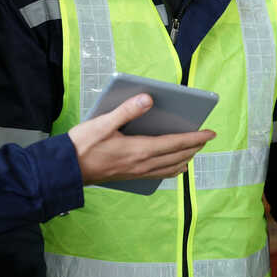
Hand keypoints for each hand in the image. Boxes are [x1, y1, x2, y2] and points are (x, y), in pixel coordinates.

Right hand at [68, 94, 215, 184]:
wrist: (66, 169)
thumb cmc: (83, 145)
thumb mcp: (103, 123)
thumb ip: (127, 110)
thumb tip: (149, 99)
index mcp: (139, 149)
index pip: (175, 143)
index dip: (195, 138)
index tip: (211, 133)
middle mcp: (142, 164)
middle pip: (177, 156)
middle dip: (194, 147)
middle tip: (206, 139)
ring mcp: (137, 173)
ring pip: (169, 168)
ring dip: (184, 159)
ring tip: (192, 152)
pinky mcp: (130, 177)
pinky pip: (158, 175)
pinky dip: (171, 170)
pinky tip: (171, 167)